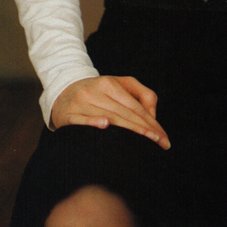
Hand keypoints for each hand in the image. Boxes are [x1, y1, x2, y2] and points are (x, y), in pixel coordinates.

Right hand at [51, 75, 170, 148]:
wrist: (62, 90)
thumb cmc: (99, 91)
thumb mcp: (121, 84)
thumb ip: (143, 95)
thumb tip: (152, 115)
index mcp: (109, 83)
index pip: (135, 106)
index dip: (151, 122)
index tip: (164, 138)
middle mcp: (95, 91)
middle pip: (124, 114)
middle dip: (145, 130)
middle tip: (161, 142)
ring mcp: (80, 103)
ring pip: (108, 117)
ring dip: (129, 132)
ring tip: (146, 142)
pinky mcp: (66, 115)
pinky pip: (80, 120)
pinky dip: (92, 122)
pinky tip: (105, 125)